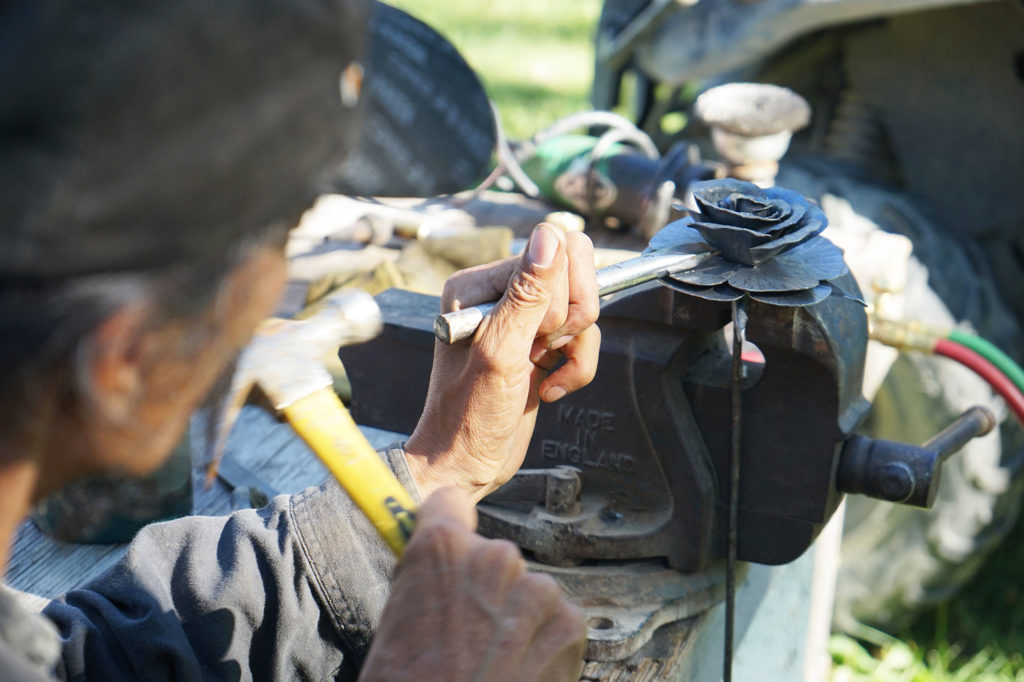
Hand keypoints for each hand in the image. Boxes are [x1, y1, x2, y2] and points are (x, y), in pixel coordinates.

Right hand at [359, 488, 586, 681]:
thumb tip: (435, 574)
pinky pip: (555, 620)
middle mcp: (494, 557)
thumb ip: (424, 583)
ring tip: (492, 663)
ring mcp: (536, 589)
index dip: (447, 526)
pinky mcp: (569, 623)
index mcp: (440, 548)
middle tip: (465, 635)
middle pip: (491, 556)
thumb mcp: (395, 625)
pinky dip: (542, 643)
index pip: (449, 503)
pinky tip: (518, 672)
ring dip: (516, 617)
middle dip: (483, 588)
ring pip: (526, 591)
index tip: (450, 547)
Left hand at [404, 224, 599, 500]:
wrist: (465, 465)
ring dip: (576, 348)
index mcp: (480, 284)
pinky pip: (582, 336)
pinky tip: (550, 388)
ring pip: (582, 308)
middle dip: (572, 318)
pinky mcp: (539, 345)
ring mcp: (521, 321)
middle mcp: (499, 295)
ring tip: (546, 373)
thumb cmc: (467, 417)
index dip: (561, 292)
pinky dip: (577, 365)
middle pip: (573, 273)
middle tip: (545, 350)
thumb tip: (550, 237)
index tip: (542, 333)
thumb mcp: (500, 354)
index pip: (551, 249)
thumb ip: (526, 295)